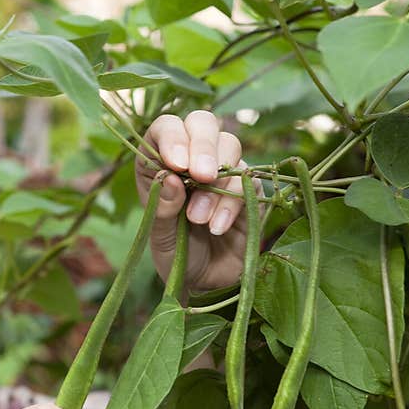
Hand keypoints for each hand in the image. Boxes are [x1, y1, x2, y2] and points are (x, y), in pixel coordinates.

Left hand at [134, 110, 262, 292]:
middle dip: (203, 146)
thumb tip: (170, 177)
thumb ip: (162, 208)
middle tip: (201, 176)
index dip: (172, 136)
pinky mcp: (249, 190)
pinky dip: (232, 204)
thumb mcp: (160, 236)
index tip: (176, 162)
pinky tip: (216, 228)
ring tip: (197, 219)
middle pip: (204, 123)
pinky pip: (248, 181)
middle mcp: (192, 158)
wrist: (205, 285)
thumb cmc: (175, 255)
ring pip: (230, 146)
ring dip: (216, 184)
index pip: (166, 127)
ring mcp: (223, 171)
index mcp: (160, 161)